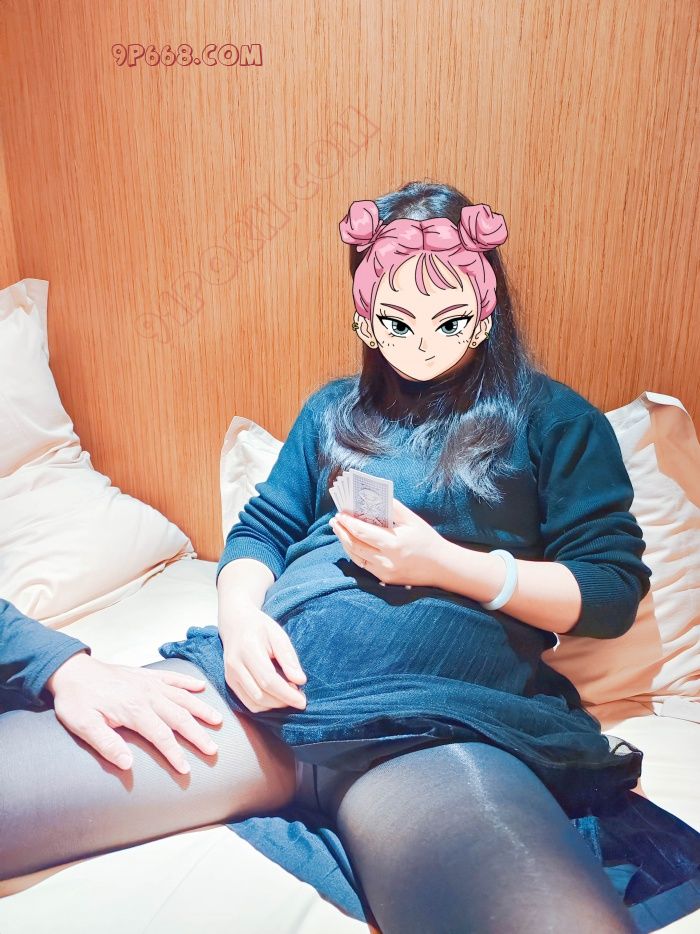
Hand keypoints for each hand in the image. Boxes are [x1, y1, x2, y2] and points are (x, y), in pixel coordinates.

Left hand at [45, 650, 223, 773]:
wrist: (72, 670)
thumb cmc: (76, 699)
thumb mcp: (83, 725)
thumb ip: (106, 744)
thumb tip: (128, 764)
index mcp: (134, 710)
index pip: (161, 736)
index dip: (175, 753)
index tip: (187, 769)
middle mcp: (147, 695)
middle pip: (179, 717)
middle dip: (198, 734)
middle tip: (213, 749)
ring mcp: (149, 683)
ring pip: (182, 697)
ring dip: (200, 709)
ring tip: (217, 720)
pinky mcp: (146, 674)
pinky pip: (172, 677)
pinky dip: (188, 682)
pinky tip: (200, 687)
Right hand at [220, 604, 307, 712]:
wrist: (235, 622)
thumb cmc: (260, 627)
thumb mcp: (278, 635)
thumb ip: (288, 658)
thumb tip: (300, 681)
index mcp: (248, 649)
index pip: (268, 680)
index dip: (286, 694)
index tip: (302, 701)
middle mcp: (235, 665)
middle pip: (261, 694)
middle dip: (282, 701)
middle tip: (299, 697)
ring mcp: (230, 675)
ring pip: (254, 703)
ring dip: (274, 705)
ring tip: (288, 695)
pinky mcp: (230, 682)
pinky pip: (248, 703)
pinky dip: (264, 705)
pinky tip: (276, 697)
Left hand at [330, 497, 445, 586]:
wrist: (442, 567)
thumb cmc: (427, 539)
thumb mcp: (412, 520)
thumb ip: (392, 507)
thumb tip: (372, 497)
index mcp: (394, 543)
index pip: (362, 532)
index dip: (348, 522)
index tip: (340, 513)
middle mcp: (387, 560)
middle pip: (355, 545)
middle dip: (342, 531)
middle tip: (334, 520)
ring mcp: (385, 571)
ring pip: (356, 556)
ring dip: (344, 542)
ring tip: (338, 530)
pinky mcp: (385, 578)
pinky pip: (363, 565)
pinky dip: (354, 553)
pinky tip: (350, 543)